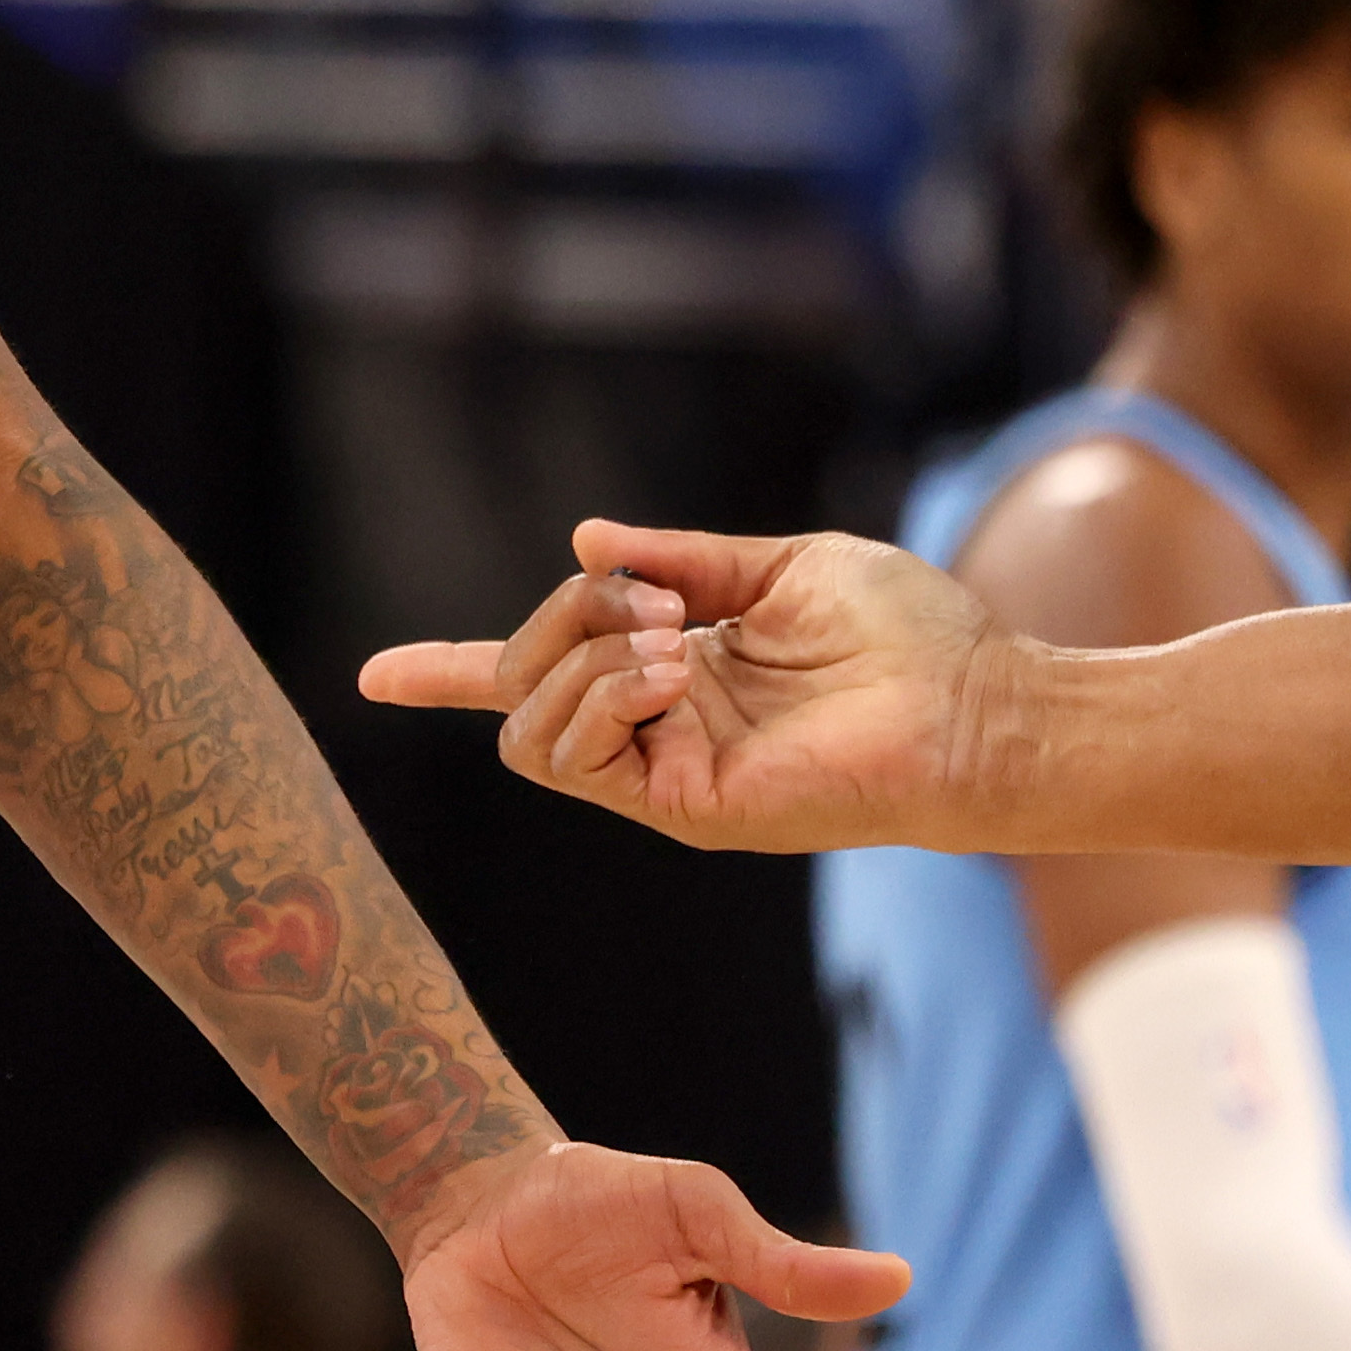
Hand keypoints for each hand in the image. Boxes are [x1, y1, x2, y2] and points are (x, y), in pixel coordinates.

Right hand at [362, 520, 1003, 855]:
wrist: (977, 705)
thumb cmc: (907, 635)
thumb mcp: (779, 565)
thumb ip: (678, 558)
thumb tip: (582, 542)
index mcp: (675, 674)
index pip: (539, 682)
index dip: (449, 673)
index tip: (373, 675)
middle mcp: (657, 732)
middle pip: (520, 684)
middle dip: (558, 617)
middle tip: (655, 597)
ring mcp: (666, 775)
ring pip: (531, 725)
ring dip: (583, 655)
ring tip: (676, 638)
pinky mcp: (684, 807)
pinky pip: (580, 751)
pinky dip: (608, 691)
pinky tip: (679, 670)